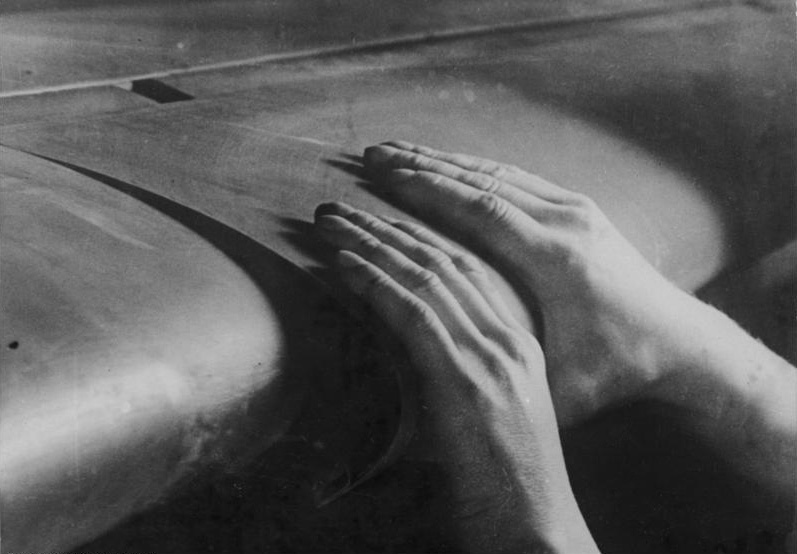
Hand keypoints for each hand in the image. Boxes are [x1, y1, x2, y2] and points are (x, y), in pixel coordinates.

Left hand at [314, 202, 598, 552]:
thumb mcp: (490, 416)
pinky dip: (373, 282)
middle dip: (388, 228)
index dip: (418, 238)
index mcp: (520, 345)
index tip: (379, 218)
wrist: (540, 530)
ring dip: (371, 243)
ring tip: (330, 221)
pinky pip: (411, 314)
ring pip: (424, 278)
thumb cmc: (511, 484)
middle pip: (442, 263)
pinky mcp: (465, 380)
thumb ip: (460, 375)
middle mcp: (508, 341)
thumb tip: (413, 354)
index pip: (465, 271)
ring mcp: (490, 358)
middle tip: (343, 207)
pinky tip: (342, 263)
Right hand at [361, 141, 711, 425]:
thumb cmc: (619, 370)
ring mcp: (576, 211)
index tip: (383, 177)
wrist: (680, 341)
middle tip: (373, 153)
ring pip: (497, 174)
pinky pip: (517, 180)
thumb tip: (449, 409)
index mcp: (556, 261)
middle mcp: (566, 223)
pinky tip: (447, 166)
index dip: (429, 192)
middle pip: (482, 181)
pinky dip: (475, 170)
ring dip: (445, 161)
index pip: (481, 212)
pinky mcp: (581, 210)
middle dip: (423, 165)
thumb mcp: (565, 392)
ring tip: (398, 152)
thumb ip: (512, 387)